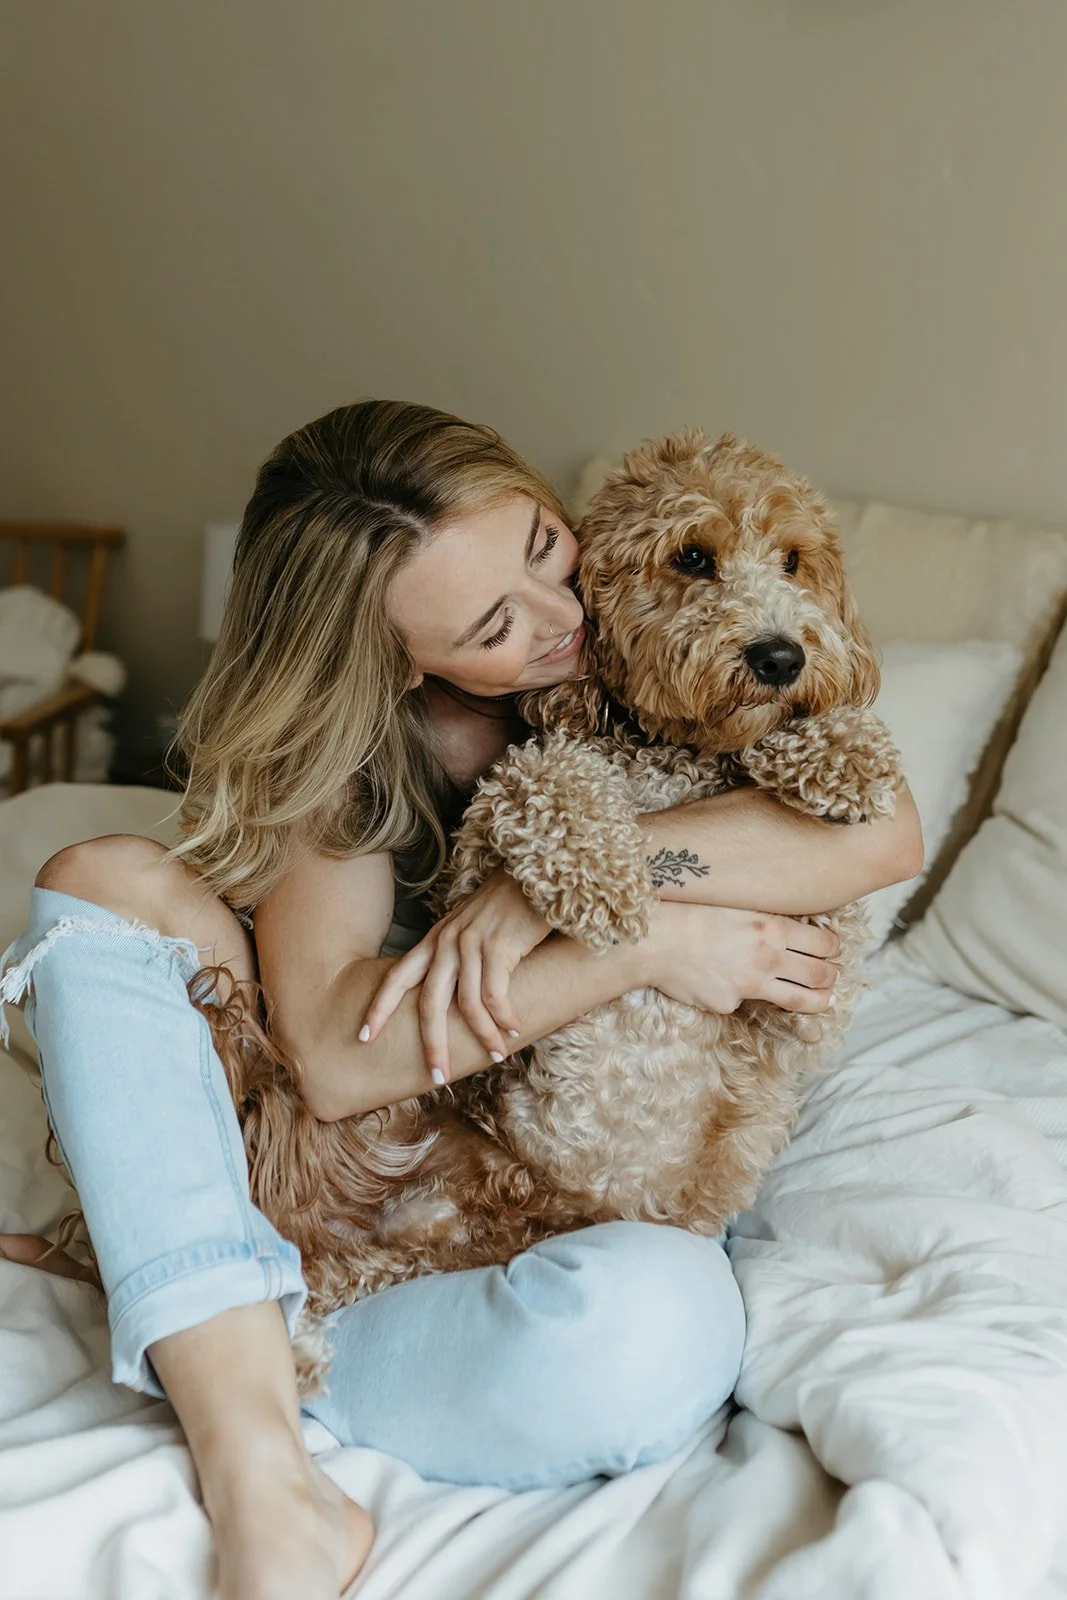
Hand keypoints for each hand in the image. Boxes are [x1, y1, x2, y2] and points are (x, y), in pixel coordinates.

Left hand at [359, 869, 551, 1082]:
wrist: (534, 874)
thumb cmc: (506, 905)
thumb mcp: (469, 927)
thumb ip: (455, 955)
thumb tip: (452, 994)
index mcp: (435, 940)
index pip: (397, 977)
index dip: (379, 1008)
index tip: (364, 1036)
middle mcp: (447, 943)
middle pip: (429, 1003)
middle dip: (432, 1043)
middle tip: (437, 1076)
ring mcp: (471, 944)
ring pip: (467, 1005)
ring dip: (482, 1036)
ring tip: (496, 1055)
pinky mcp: (499, 947)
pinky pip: (496, 996)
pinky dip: (504, 1018)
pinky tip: (514, 1029)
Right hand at [642, 902, 839, 1014]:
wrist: (653, 939)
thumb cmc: (690, 912)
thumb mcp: (738, 903)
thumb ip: (766, 917)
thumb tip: (788, 927)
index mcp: (773, 928)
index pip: (824, 944)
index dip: (832, 949)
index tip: (830, 950)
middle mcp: (768, 958)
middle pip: (821, 974)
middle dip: (830, 976)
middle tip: (830, 976)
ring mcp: (750, 984)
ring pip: (801, 1000)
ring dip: (819, 1001)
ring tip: (824, 1001)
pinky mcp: (728, 1003)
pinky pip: (744, 1002)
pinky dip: (740, 993)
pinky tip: (723, 981)